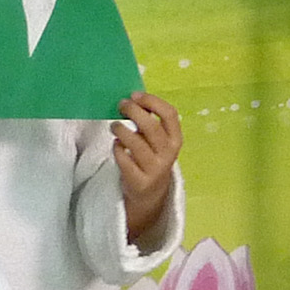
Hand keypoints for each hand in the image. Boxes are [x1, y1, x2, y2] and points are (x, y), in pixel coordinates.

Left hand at [113, 93, 182, 239]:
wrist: (150, 194)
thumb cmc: (152, 158)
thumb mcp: (158, 141)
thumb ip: (150, 122)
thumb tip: (132, 99)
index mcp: (175, 139)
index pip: (169, 114)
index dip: (151, 101)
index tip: (135, 95)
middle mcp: (168, 154)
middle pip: (150, 126)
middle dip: (133, 111)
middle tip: (121, 106)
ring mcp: (154, 169)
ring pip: (135, 142)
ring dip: (121, 129)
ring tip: (114, 126)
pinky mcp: (139, 181)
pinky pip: (124, 159)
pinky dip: (117, 148)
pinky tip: (116, 145)